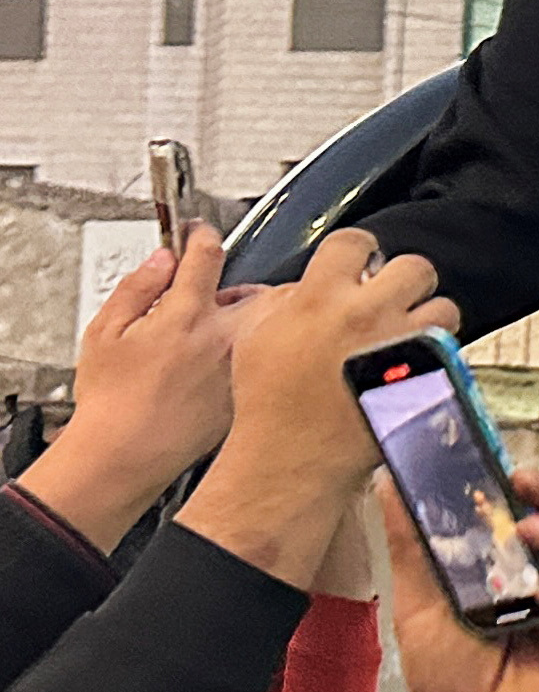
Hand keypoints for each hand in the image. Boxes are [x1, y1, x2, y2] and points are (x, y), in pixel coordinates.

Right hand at [19, 226, 273, 551]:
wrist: (125, 457)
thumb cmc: (111, 404)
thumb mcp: (104, 333)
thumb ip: (137, 287)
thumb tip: (163, 259)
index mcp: (186, 316)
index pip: (206, 253)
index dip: (200, 235)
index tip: (197, 233)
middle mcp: (226, 337)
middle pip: (263, 287)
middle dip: (247, 285)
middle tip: (221, 297)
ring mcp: (247, 365)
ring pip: (278, 323)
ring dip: (262, 318)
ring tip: (226, 335)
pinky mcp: (257, 392)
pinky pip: (280, 360)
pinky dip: (267, 355)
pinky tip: (240, 368)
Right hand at [176, 229, 458, 588]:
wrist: (289, 459)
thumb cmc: (268, 406)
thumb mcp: (256, 336)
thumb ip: (287, 299)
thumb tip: (311, 283)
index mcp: (320, 298)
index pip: (355, 242)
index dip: (359, 251)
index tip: (360, 263)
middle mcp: (366, 315)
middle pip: (414, 266)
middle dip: (404, 281)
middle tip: (391, 299)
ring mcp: (401, 347)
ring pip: (443, 307)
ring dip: (428, 317)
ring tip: (405, 335)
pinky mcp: (423, 376)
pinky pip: (449, 349)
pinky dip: (437, 353)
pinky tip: (412, 364)